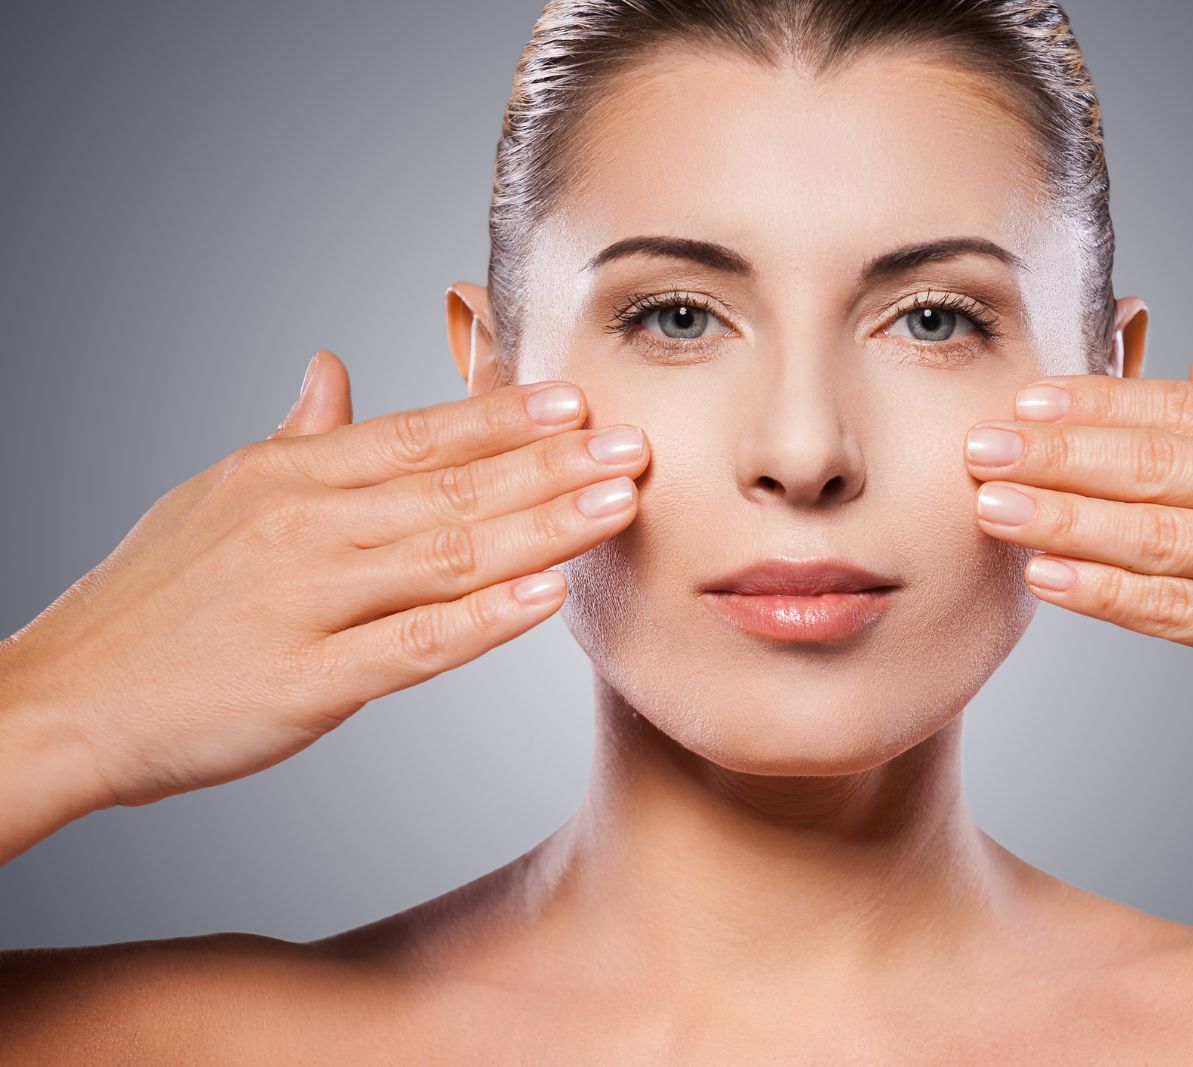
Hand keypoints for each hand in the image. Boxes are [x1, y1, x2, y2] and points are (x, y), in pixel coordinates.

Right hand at [1, 351, 648, 810]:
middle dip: (552, 465)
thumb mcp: (214, 495)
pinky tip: (547, 594)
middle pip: (451, 488)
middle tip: (636, 445)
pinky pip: (415, 643)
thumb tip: (330, 371)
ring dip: (543, 527)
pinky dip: (485, 618)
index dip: (502, 419)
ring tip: (617, 502)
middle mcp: (302, 527)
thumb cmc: (148, 601)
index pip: (416, 437)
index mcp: (285, 476)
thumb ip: (294, 438)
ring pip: (449, 555)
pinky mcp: (306, 681)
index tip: (577, 401)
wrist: (64, 699)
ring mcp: (306, 603)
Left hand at [963, 353, 1192, 777]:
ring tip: (992, 505)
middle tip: (977, 445)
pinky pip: (1183, 609)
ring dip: (1064, 517)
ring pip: (1159, 530)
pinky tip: (1051, 580)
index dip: (1096, 400)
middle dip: (1058, 451)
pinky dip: (1110, 593)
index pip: (1186, 405)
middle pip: (1159, 457)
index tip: (1023, 399)